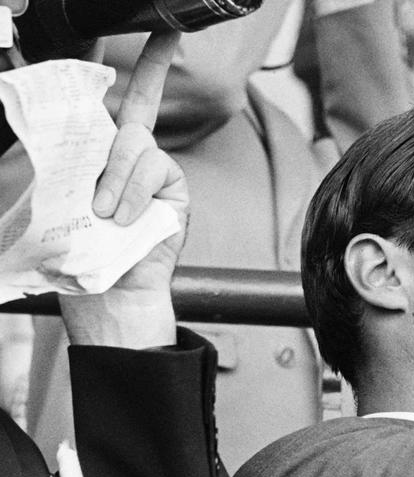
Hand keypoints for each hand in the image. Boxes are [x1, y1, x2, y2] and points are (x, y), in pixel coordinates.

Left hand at [59, 31, 186, 348]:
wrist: (105, 289)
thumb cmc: (72, 248)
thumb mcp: (47, 193)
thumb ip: (48, 157)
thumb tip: (22, 105)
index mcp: (91, 149)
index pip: (97, 97)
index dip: (103, 63)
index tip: (136, 32)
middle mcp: (126, 153)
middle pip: (139, 100)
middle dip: (156, 65)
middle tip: (164, 39)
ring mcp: (152, 169)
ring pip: (135, 143)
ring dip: (114, 178)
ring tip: (102, 213)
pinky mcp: (174, 187)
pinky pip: (154, 169)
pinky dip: (134, 192)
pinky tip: (124, 217)